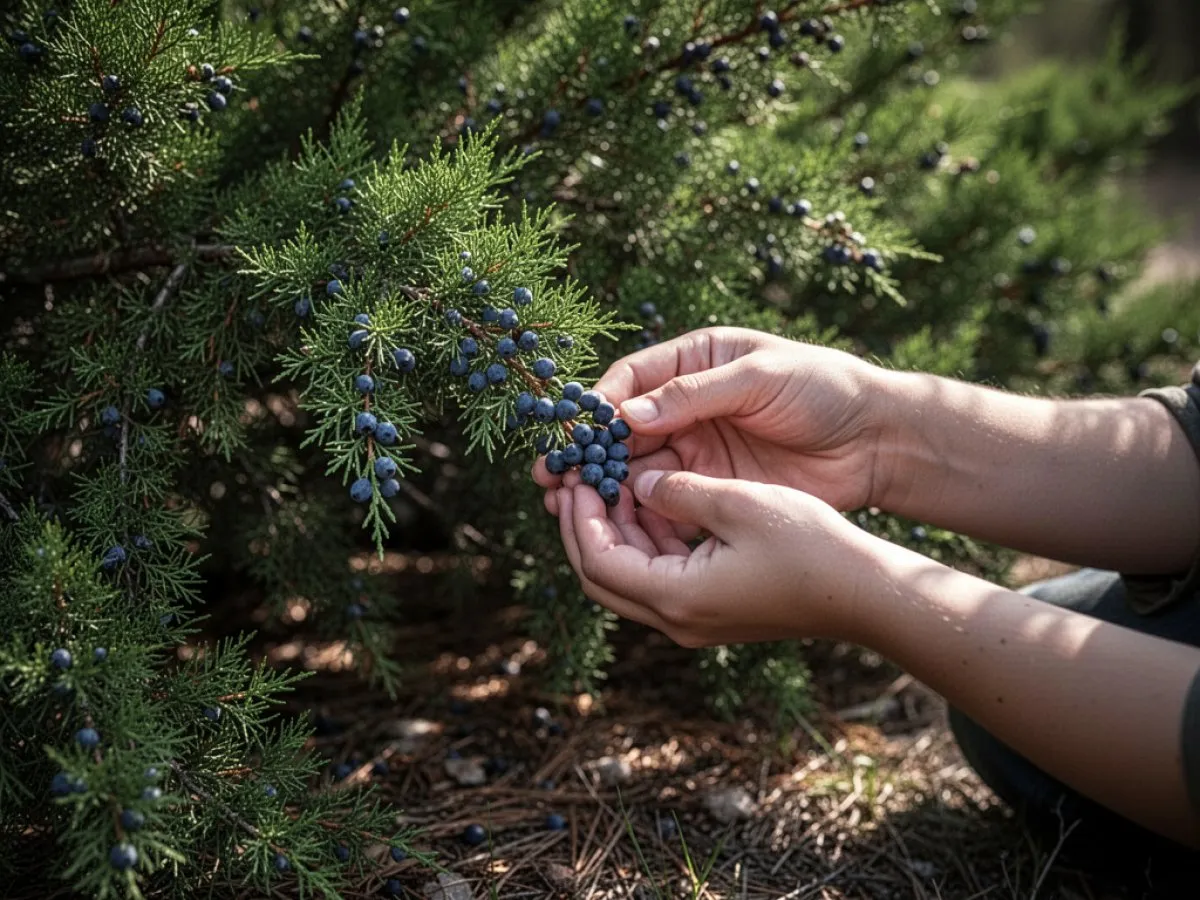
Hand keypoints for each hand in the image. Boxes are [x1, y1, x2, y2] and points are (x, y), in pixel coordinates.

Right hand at [533, 327, 888, 521]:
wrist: (877, 440)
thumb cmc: (824, 389)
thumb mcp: (760, 377)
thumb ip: (695, 395)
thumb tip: (628, 413)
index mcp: (695, 362)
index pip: (631, 380)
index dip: (598, 406)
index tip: (572, 433)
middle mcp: (687, 404)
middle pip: (623, 428)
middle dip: (587, 452)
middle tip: (551, 477)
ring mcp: (698, 446)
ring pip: (636, 466)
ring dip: (603, 484)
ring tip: (567, 505)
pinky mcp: (713, 484)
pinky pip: (664, 496)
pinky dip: (637, 508)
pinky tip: (615, 523)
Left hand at [552, 468, 871, 647]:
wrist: (863, 593)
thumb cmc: (809, 546)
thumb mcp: (737, 503)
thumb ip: (678, 491)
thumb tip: (639, 482)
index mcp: (675, 596)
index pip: (597, 558)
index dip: (580, 514)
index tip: (578, 474)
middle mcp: (676, 619)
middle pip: (601, 576)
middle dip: (584, 526)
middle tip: (579, 480)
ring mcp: (693, 620)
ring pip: (628, 576)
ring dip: (615, 531)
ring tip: (613, 481)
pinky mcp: (711, 611)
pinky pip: (658, 577)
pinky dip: (646, 541)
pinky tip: (652, 501)